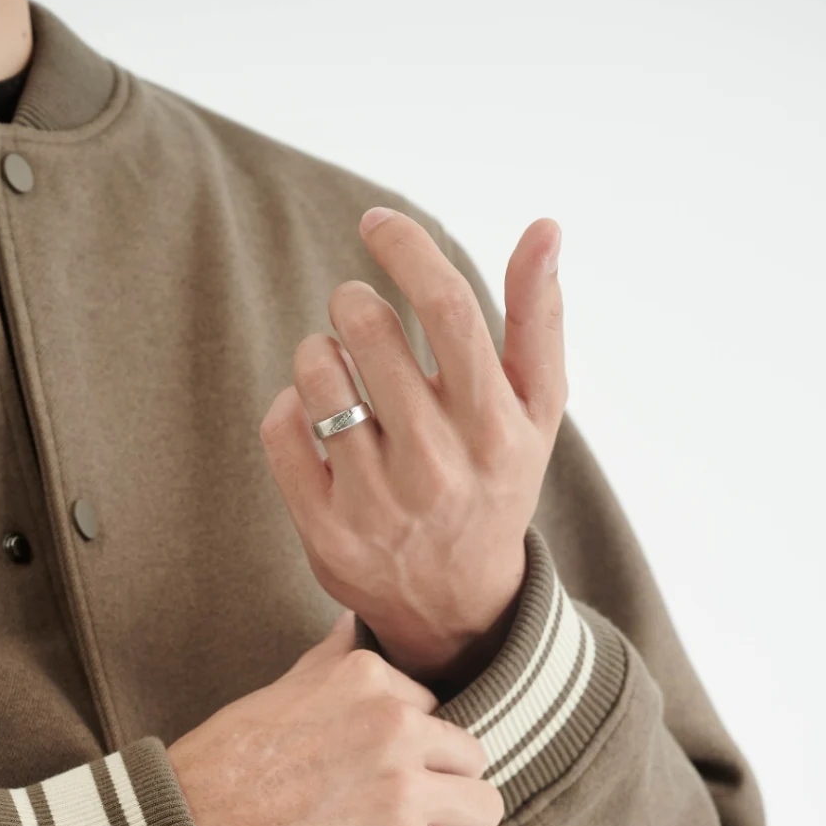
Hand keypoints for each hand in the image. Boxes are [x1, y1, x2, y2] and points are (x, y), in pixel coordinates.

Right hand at [166, 610, 504, 825]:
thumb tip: (352, 624)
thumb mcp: (276, 696)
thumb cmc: (218, 775)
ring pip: (483, 810)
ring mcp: (401, 788)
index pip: (434, 713)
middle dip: (439, 793)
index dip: (407, 755)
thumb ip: (329, 664)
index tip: (363, 779)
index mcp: (367, 679)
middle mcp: (393, 724)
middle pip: (471, 758)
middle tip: (385, 819)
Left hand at [258, 210, 565, 691]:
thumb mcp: (536, 411)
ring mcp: (377, 504)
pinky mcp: (325, 532)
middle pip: (370, 328)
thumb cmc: (495, 480)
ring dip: (318, 351)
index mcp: (494, 427)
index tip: (377, 222)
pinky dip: (290, 406)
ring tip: (337, 366)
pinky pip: (281, 428)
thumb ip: (538, 318)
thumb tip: (545, 227)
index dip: (406, 248)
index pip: (448, 307)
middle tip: (356, 310)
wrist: (458, 603)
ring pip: (317, 373)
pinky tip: (316, 416)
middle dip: (352, 301)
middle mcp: (437, 467)